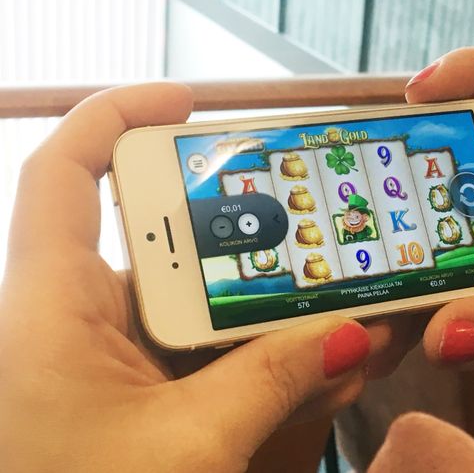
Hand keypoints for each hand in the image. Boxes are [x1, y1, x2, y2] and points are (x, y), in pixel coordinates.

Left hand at [0, 84, 372, 471]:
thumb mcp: (186, 448)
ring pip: (193, 304)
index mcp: (50, 304)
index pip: (69, 171)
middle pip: (163, 238)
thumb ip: (274, 380)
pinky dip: (255, 356)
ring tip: (337, 302)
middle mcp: (74, 317)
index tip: (192, 103)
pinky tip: (314, 365)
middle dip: (243, 232)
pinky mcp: (132, 394)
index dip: (121, 116)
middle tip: (312, 223)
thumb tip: (355, 336)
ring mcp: (108, 358)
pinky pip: (200, 354)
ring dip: (265, 308)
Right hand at [406, 48, 473, 470]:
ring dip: (398, 251)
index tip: (421, 90)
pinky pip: (430, 292)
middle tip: (364, 185)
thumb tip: (443, 329)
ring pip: (435, 230)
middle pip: (462, 159)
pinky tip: (383, 334)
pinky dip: (403, 311)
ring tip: (359, 274)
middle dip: (411, 166)